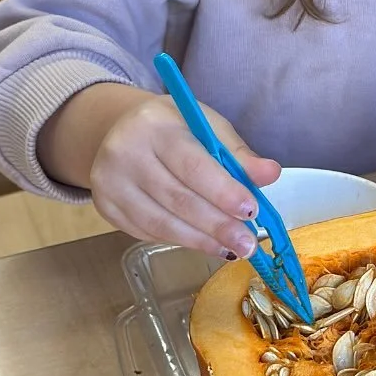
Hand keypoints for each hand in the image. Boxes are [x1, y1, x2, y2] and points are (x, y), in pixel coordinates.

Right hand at [39, 84, 280, 258]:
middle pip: (177, 199)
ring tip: (231, 250)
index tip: (251, 211)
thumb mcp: (207, 126)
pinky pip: (147, 232)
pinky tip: (204, 244)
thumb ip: (238, 153)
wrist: (120, 129)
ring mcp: (109, 183)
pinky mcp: (105, 207)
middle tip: (247, 244)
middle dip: (217, 225)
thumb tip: (270, 174)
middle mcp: (125, 152)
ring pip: (161, 222)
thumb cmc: (173, 128)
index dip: (223, 192)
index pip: (192, 165)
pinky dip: (180, 241)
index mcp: (155, 125)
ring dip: (201, 241)